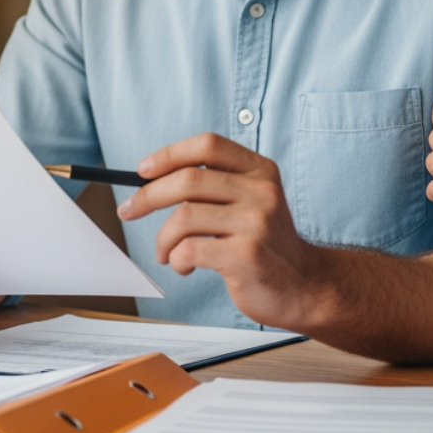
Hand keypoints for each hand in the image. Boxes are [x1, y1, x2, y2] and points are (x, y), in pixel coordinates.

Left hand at [117, 133, 321, 329]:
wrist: (304, 286)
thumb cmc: (265, 245)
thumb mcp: (252, 202)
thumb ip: (217, 186)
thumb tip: (152, 178)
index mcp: (261, 170)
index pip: (208, 145)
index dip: (169, 154)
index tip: (142, 170)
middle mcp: (262, 191)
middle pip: (188, 179)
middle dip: (148, 196)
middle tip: (128, 211)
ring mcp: (256, 223)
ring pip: (184, 216)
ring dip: (162, 238)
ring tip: (165, 253)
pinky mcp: (246, 255)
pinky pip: (189, 249)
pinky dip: (176, 260)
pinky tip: (185, 267)